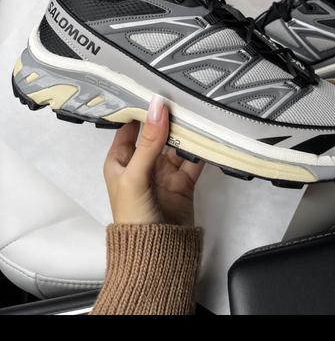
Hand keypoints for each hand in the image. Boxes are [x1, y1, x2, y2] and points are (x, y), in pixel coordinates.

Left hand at [103, 96, 203, 225]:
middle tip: (182, 96)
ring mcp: (164, 173)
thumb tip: (157, 107)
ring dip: (186, 133)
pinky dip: (201, 150)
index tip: (152, 87)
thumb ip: (149, 141)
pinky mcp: (183, 182)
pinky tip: (208, 136)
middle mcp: (142, 164)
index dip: (138, 110)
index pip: (128, 128)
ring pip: (177, 145)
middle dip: (168, 118)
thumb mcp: (136, 175)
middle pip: (157, 134)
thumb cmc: (134, 217)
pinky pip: (193, 160)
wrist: (156, 253)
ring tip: (198, 113)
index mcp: (120, 161)